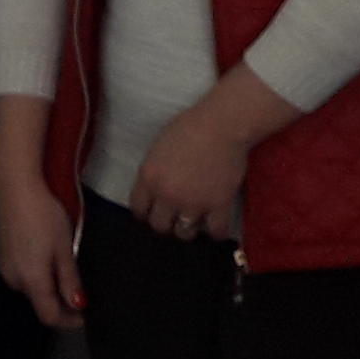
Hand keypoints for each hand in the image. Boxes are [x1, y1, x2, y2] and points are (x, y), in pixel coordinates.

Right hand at [0, 161, 86, 329]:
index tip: (83, 316)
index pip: (49, 316)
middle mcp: (13, 279)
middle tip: (76, 282)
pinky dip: (32, 270)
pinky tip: (41, 249)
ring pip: (28, 286)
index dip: (67, 321)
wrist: (14, 186)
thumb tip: (77, 305)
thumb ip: (70, 280)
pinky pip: (19, 272)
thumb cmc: (44, 215)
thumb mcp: (64, 247)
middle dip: (57, 299)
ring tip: (59, 259)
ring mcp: (2, 266)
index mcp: (32, 280)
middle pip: (38, 301)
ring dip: (45, 283)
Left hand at [126, 92, 255, 242]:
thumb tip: (154, 187)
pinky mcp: (218, 206)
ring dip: (187, 228)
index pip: (138, 209)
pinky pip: (216, 231)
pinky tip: (216, 227)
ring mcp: (193, 203)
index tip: (151, 212)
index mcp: (149, 177)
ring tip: (193, 220)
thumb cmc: (189, 126)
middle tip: (173, 216)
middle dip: (165, 222)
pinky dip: (216, 232)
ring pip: (183, 233)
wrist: (221, 125)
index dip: (145, 213)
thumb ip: (153, 171)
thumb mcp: (158, 147)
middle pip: (159, 225)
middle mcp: (167, 195)